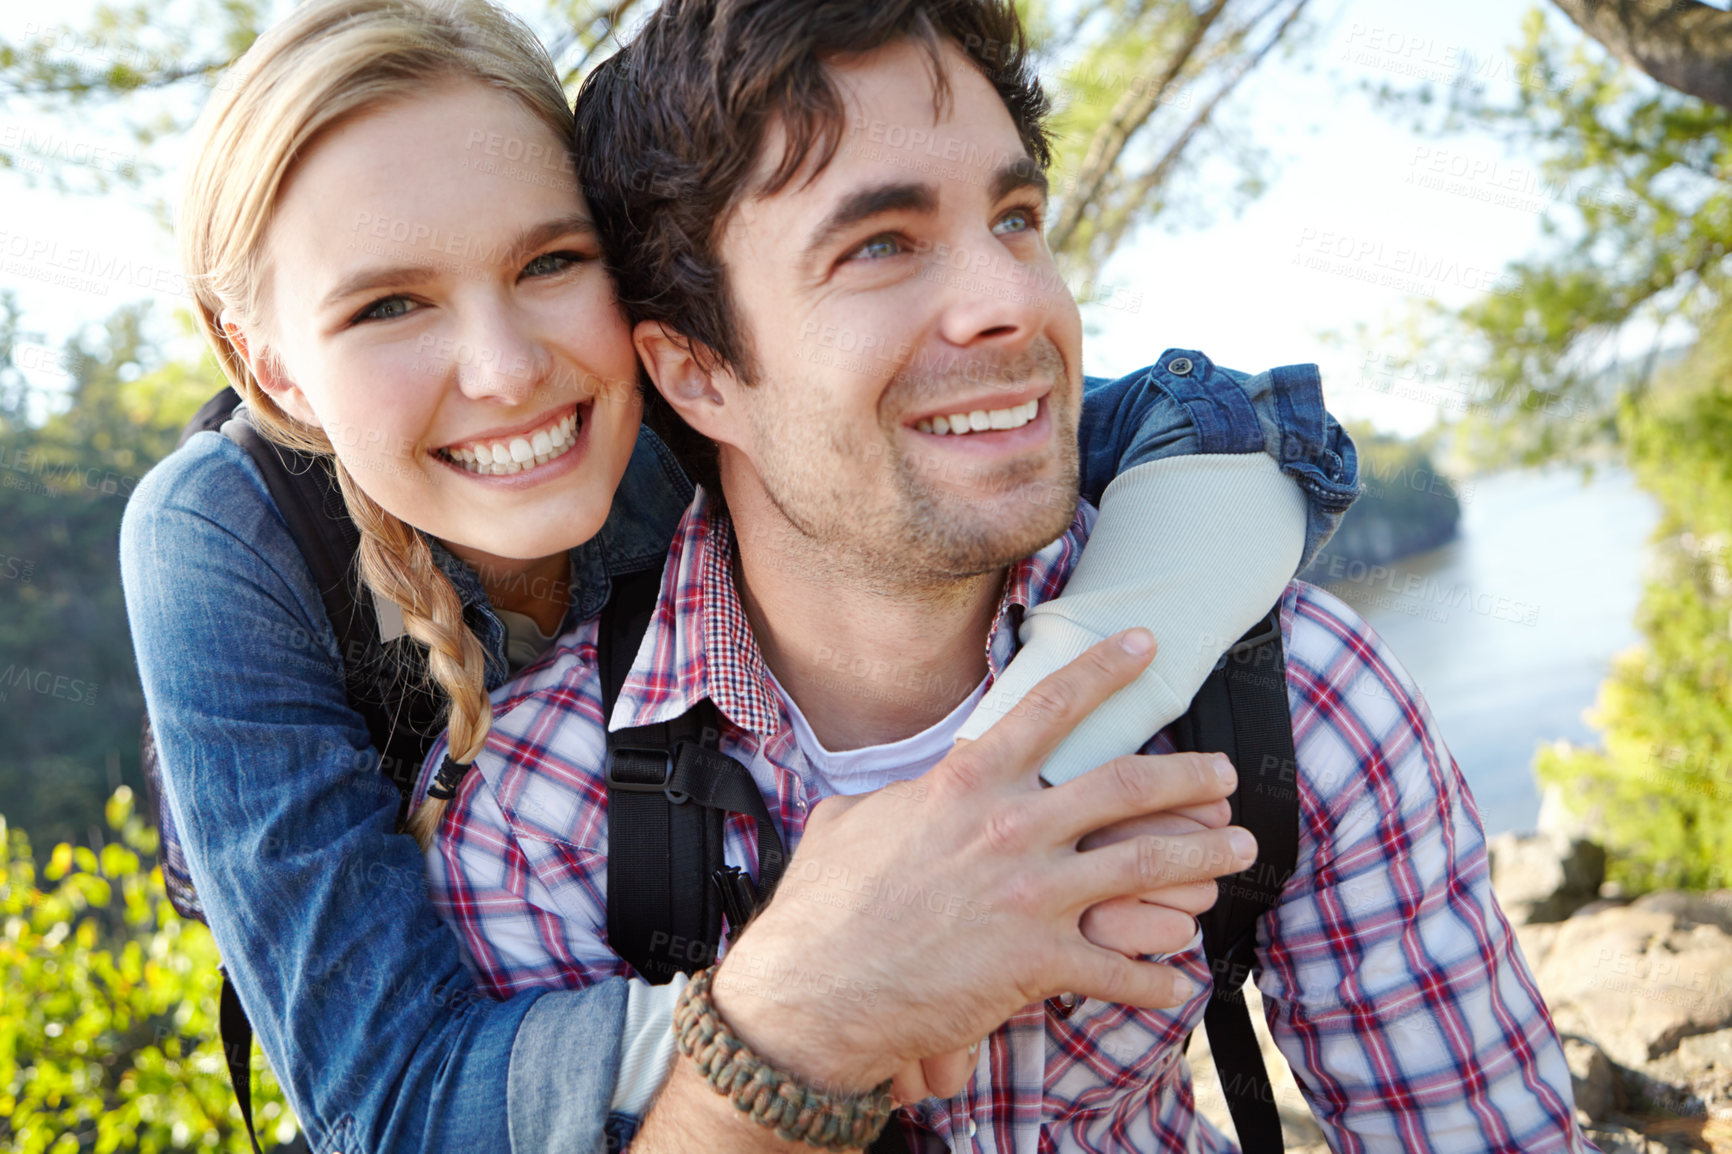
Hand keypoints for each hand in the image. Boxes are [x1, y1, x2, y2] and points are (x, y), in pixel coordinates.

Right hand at [710, 629, 1255, 1093]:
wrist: (815, 991)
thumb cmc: (821, 907)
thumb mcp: (848, 822)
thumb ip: (893, 800)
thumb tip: (895, 793)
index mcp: (966, 784)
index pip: (1050, 709)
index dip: (1104, 670)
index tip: (1146, 645)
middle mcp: (1010, 828)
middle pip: (1125, 785)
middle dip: (1187, 775)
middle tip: (1224, 773)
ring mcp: (1031, 896)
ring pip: (1145, 864)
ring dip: (1203, 856)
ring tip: (1239, 848)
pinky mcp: (1038, 962)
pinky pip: (1119, 971)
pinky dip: (1156, 980)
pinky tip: (1180, 984)